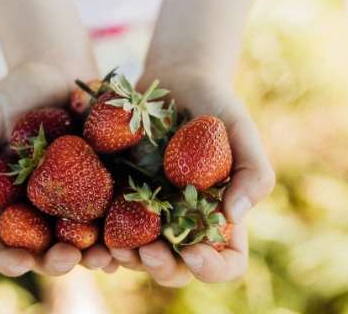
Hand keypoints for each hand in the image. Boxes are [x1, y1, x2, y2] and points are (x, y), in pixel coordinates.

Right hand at [0, 62, 115, 276]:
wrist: (58, 69)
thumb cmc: (14, 96)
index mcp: (7, 203)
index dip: (6, 260)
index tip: (21, 262)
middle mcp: (39, 210)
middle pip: (43, 253)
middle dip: (55, 264)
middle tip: (69, 257)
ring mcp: (73, 203)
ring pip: (80, 245)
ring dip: (92, 259)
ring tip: (103, 258)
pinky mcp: (105, 189)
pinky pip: (113, 220)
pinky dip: (120, 237)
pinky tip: (127, 243)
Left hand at [111, 67, 274, 285]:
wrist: (173, 78)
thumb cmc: (215, 104)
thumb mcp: (241, 129)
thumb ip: (252, 170)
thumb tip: (235, 215)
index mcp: (219, 217)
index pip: (227, 262)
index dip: (212, 268)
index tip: (193, 252)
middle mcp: (183, 224)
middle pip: (177, 269)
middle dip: (162, 268)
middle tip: (147, 251)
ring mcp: (149, 213)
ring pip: (139, 255)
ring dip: (128, 258)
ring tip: (117, 245)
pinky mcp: (117, 197)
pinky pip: (109, 228)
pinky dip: (102, 235)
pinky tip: (94, 228)